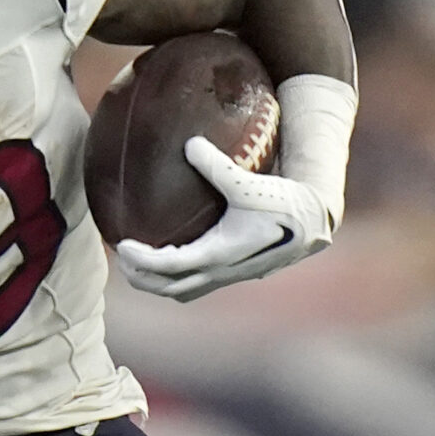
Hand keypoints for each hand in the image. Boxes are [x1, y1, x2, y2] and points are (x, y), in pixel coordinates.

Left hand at [113, 135, 338, 301]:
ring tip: (139, 263)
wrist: (313, 224)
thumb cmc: (283, 202)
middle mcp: (220, 272)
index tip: (121, 244)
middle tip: (122, 256)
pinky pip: (197, 284)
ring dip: (158, 282)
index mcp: (218, 254)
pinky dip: (177, 278)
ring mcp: (227, 276)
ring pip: (182, 291)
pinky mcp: (234, 273)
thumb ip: (216, 165)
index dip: (141, 259)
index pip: (168, 266)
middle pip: (168, 288)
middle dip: (141, 277)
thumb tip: (188, 144)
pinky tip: (171, 257)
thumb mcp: (247, 183)